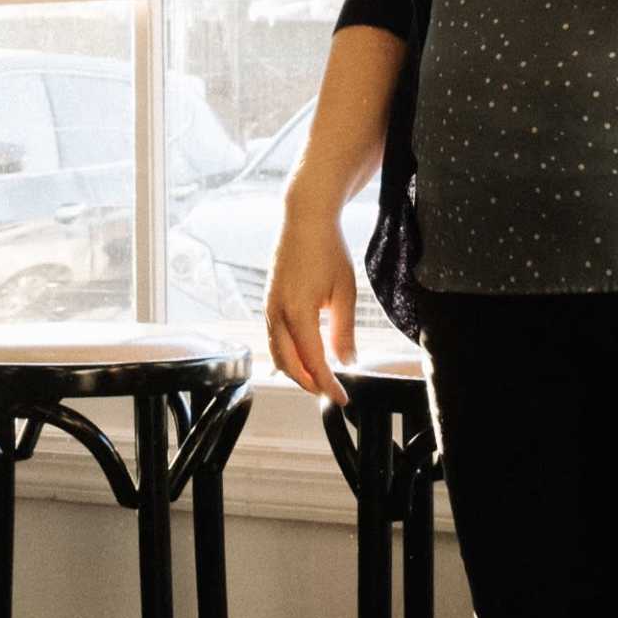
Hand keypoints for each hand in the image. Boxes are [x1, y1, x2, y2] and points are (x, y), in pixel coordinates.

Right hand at [263, 196, 362, 403]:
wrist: (305, 219)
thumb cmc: (327, 250)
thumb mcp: (345, 293)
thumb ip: (344, 332)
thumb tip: (347, 362)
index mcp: (298, 313)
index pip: (313, 362)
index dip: (328, 385)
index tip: (342, 398)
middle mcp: (277, 314)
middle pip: (288, 364)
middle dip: (308, 383)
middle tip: (330, 392)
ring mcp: (269, 307)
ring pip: (277, 353)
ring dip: (295, 371)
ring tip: (318, 378)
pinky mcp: (269, 301)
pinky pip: (274, 338)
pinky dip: (287, 354)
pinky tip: (303, 355)